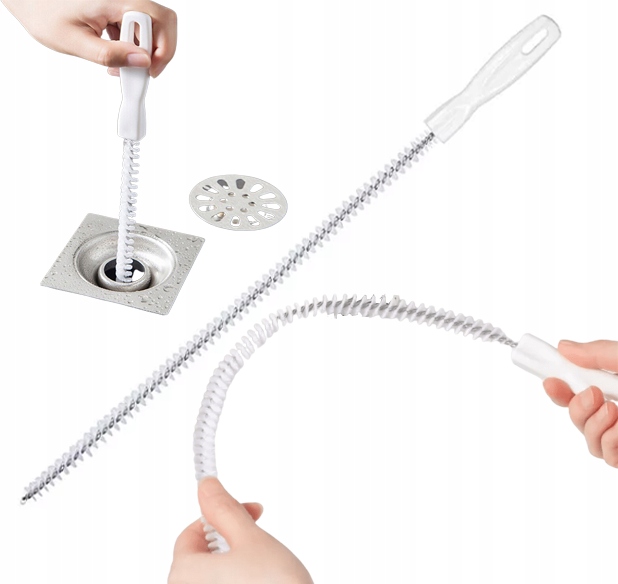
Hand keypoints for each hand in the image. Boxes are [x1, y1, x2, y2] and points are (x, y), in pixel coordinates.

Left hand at [1, 0, 175, 76]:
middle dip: (157, 51)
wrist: (28, 0)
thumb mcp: (75, 42)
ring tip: (122, 65)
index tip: (149, 71)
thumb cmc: (43, 13)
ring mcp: (122, 2)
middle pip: (162, 21)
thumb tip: (141, 62)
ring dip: (144, 50)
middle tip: (142, 71)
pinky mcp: (119, 8)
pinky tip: (116, 54)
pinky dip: (133, 45)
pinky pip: (139, 27)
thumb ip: (109, 54)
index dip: (161, 49)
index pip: (158, 20)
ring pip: (152, 26)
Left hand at [169, 478, 313, 583]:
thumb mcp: (251, 539)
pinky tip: (262, 583)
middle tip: (258, 539)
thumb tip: (206, 486)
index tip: (250, 512)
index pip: (190, 534)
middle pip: (199, 558)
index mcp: (183, 575)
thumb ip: (225, 509)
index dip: (221, 517)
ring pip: (212, 578)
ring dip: (234, 566)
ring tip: (265, 568)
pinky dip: (237, 583)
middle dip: (229, 542)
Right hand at [544, 340, 617, 467]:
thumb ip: (598, 353)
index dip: (559, 386)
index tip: (550, 379)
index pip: (579, 388)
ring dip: (595, 424)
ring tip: (616, 411)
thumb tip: (564, 348)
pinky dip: (609, 442)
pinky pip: (605, 454)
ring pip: (589, 438)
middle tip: (594, 395)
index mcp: (617, 389)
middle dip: (576, 406)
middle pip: (577, 415)